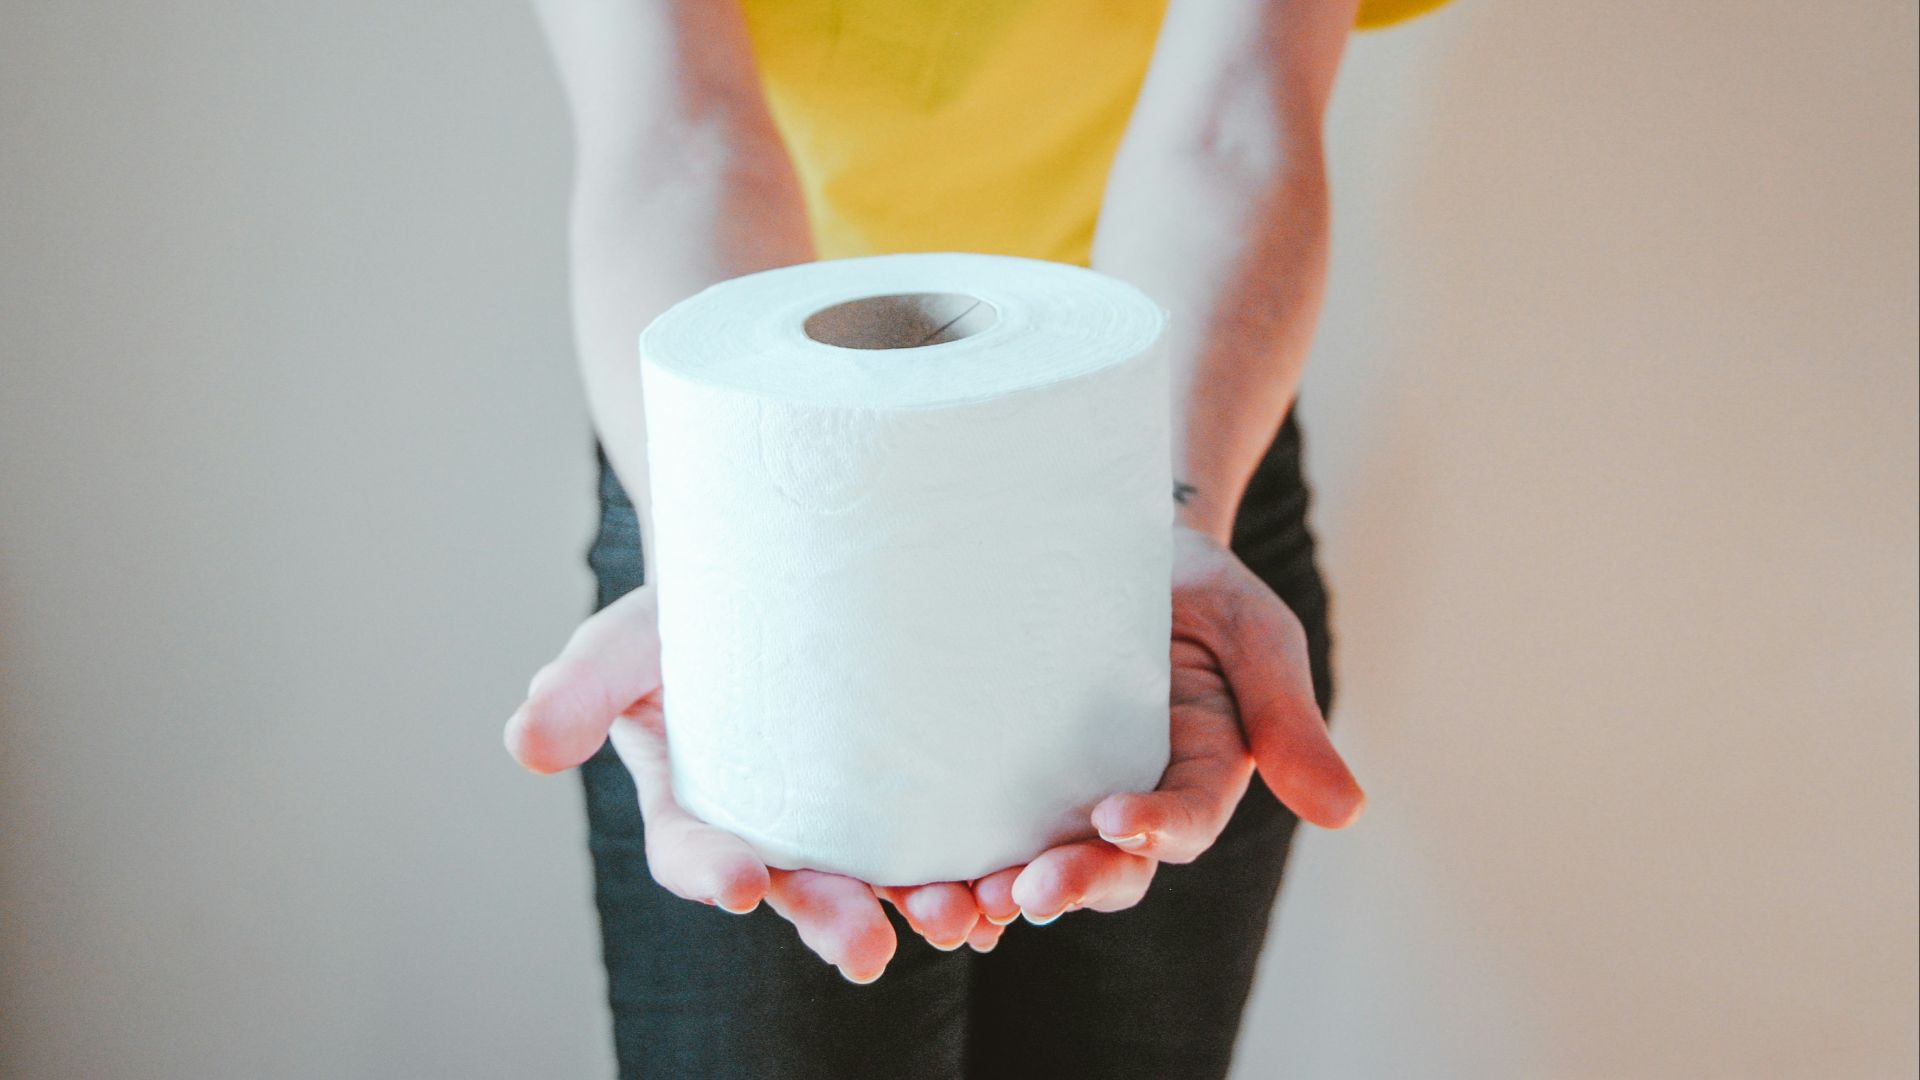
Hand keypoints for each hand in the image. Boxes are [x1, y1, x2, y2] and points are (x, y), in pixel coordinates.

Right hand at [503, 586, 991, 981]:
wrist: (778, 569)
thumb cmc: (688, 611)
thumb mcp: (624, 638)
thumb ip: (578, 689)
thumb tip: (524, 747)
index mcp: (696, 805)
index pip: (696, 853)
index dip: (715, 872)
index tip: (745, 881)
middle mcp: (773, 827)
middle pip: (800, 884)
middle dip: (830, 918)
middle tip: (866, 949)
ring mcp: (847, 815)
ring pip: (882, 877)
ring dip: (919, 906)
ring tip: (960, 922)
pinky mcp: (912, 790)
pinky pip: (944, 840)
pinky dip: (974, 870)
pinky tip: (1009, 893)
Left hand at [966, 525, 1365, 924]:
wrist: (1109, 537)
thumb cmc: (1196, 587)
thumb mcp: (1254, 632)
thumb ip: (1290, 718)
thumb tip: (1347, 813)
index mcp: (1200, 771)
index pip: (1186, 820)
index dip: (1157, 830)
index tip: (1117, 820)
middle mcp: (1132, 795)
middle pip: (1110, 865)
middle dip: (1071, 883)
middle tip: (1024, 893)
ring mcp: (1063, 789)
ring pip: (1039, 862)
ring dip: (1000, 893)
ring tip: (960, 905)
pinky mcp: (1002, 774)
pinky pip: (980, 829)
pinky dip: (951, 863)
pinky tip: (909, 885)